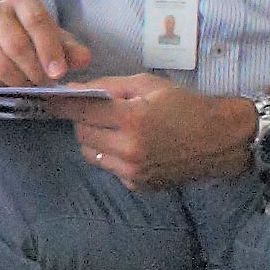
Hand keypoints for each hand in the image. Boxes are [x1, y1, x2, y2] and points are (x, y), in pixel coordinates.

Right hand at [0, 0, 90, 87]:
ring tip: (32, 88)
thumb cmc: (32, 39)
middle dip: (35, 71)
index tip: (60, 73)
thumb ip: (70, 49)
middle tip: (47, 85)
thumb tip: (84, 59)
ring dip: (20, 83)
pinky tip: (12, 91)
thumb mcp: (55, 39)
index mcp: (20, 0)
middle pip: (16, 45)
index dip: (49, 49)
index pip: (36, 21)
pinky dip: (2, 91)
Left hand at [59, 74, 255, 189]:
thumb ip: (109, 86)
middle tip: (99, 111)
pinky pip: (109, 168)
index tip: (49, 98)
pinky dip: (111, 156)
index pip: (82, 110)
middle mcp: (128, 149)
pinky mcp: (137, 185)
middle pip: (81, 134)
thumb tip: (75, 89)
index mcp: (132, 119)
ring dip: (95, 139)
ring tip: (116, 128)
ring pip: (90, 154)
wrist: (220, 140)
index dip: (62, 103)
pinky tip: (131, 146)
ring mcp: (132, 172)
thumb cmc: (185, 105)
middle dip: (84, 120)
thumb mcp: (149, 84)